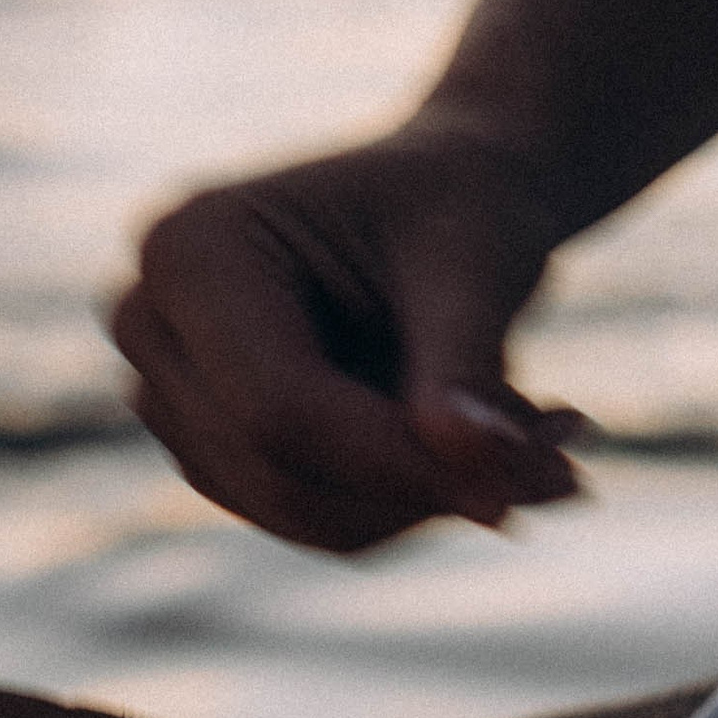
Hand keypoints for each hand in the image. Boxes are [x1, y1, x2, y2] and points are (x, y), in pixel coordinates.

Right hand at [108, 123, 587, 553]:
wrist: (446, 198)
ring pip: (302, 512)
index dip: (403, 460)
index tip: (536, 477)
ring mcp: (170, 394)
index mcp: (190, 250)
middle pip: (281, 471)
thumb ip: (464, 372)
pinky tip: (486, 449)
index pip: (280, 407)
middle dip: (430, 484)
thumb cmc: (460, 205)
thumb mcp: (476, 267)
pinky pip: (316, 520)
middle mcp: (152, 325)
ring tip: (543, 436)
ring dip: (430, 498)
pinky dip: (413, 501)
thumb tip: (481, 480)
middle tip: (566, 466)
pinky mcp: (212, 447)